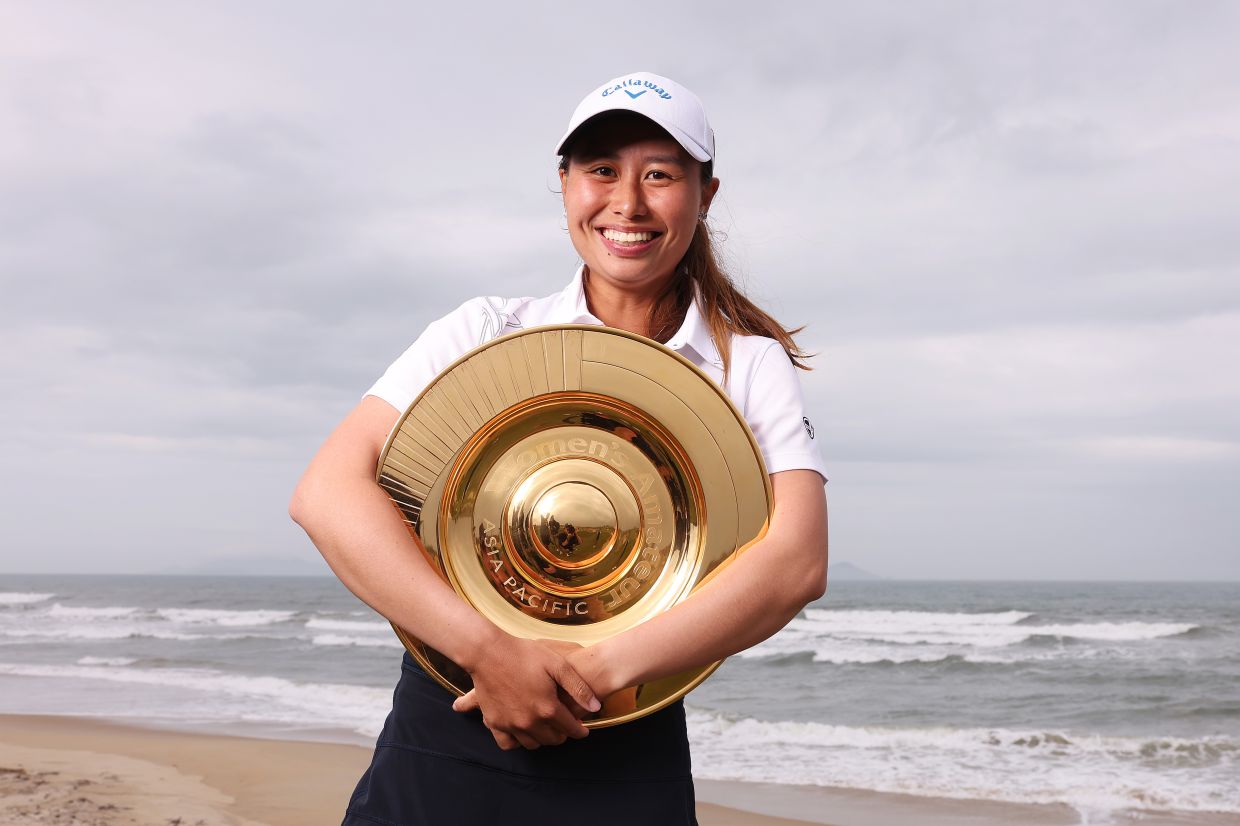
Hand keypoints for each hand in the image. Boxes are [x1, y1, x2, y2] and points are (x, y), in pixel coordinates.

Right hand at [452, 635, 600, 750]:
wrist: (488, 652)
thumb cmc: (524, 654)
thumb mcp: (557, 664)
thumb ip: (578, 687)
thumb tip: (596, 707)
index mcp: (548, 708)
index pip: (571, 729)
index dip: (580, 731)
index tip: (583, 730)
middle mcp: (530, 722)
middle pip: (553, 739)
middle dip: (563, 735)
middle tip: (564, 727)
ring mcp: (511, 724)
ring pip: (533, 744)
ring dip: (543, 739)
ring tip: (546, 728)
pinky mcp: (494, 723)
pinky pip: (508, 744)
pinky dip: (518, 742)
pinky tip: (522, 732)